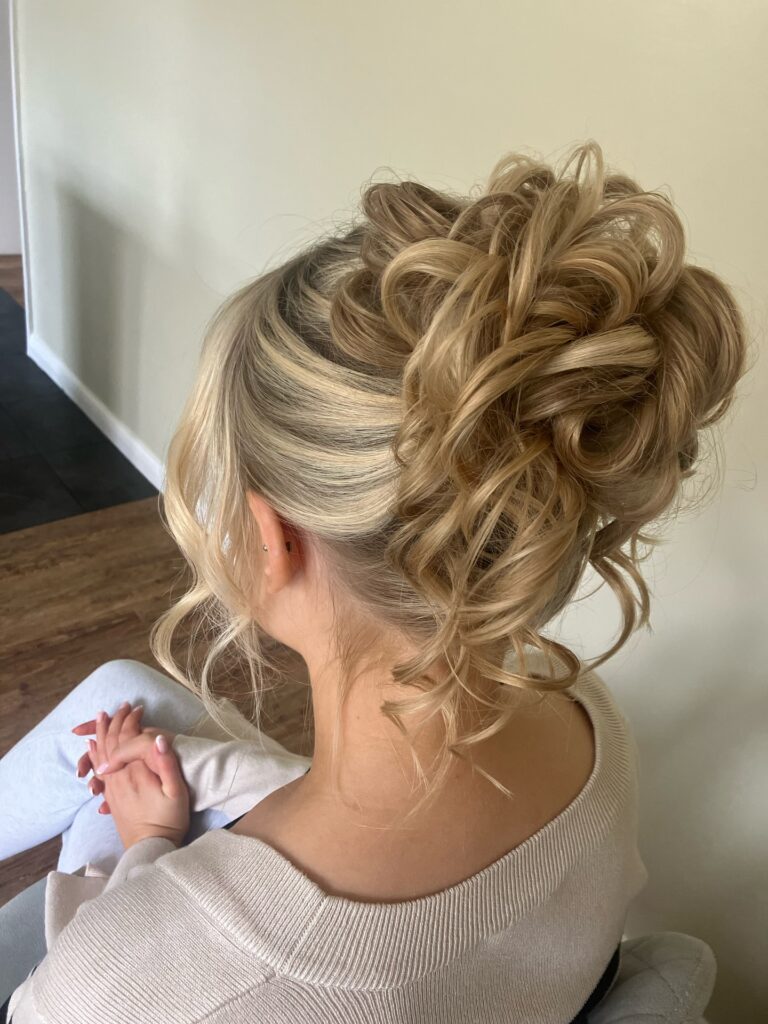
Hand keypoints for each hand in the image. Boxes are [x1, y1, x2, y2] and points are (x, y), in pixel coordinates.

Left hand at [72, 702, 188, 849]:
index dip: (131, 719)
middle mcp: (119, 776)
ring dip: (100, 733)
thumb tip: (158, 737)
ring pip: (100, 752)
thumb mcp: (176, 790)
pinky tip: (92, 747)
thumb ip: (166, 762)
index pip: (128, 736)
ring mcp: (112, 786)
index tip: (138, 708)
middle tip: (121, 706)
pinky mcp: (110, 796)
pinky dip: (94, 752)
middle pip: (111, 741)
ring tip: (101, 717)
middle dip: (114, 721)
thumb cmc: (168, 819)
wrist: (150, 848)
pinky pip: (98, 768)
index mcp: (135, 770)